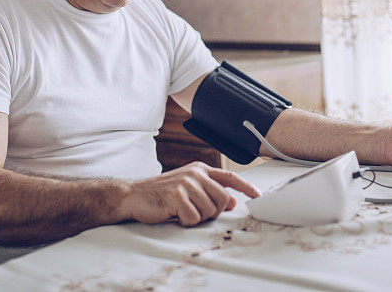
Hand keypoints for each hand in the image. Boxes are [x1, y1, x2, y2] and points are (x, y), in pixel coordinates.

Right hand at [124, 162, 259, 226]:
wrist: (134, 195)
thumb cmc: (162, 194)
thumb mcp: (189, 188)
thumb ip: (211, 192)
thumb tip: (233, 201)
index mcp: (200, 169)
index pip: (230, 177)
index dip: (246, 187)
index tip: (257, 196)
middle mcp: (196, 173)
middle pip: (223, 200)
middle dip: (212, 212)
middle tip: (195, 212)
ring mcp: (186, 183)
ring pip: (209, 211)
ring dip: (197, 218)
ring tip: (182, 211)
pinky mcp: (177, 195)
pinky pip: (193, 218)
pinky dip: (185, 221)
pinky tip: (174, 214)